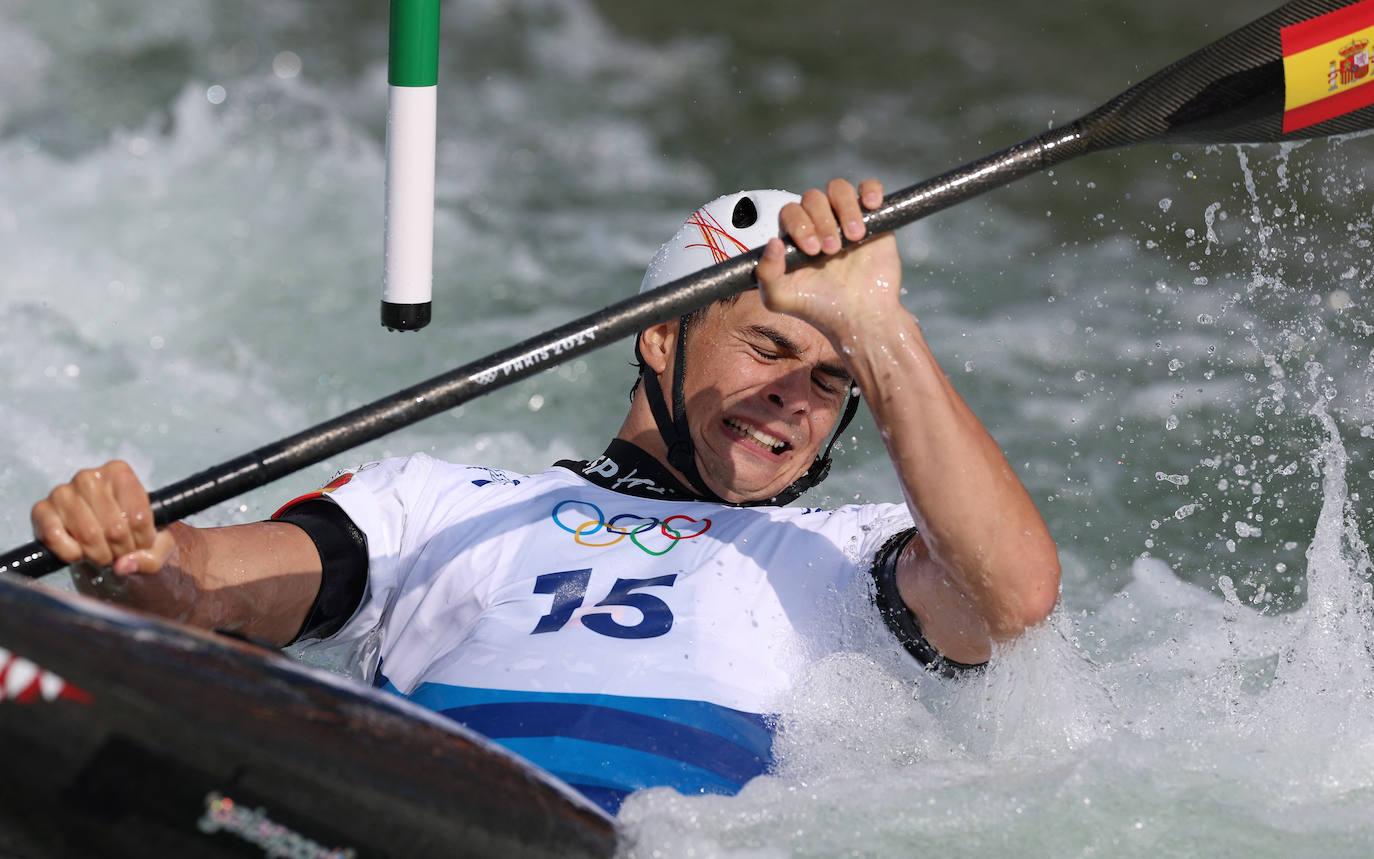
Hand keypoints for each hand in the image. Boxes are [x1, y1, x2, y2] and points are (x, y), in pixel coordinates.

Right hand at [31, 460, 176, 578]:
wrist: (105, 535)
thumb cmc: (134, 533)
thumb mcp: (158, 543)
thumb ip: (152, 556)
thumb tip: (122, 566)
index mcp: (119, 472)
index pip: (138, 517)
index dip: (143, 542)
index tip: (141, 546)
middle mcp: (89, 477)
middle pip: (115, 528)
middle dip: (120, 552)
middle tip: (119, 555)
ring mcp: (62, 492)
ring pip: (88, 535)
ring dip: (98, 556)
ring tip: (102, 555)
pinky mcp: (41, 510)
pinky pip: (56, 538)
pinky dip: (71, 554)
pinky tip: (79, 552)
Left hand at [755, 178, 902, 343]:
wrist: (861, 318)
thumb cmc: (819, 308)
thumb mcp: (780, 298)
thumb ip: (765, 273)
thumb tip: (773, 241)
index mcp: (795, 237)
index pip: (790, 212)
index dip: (798, 224)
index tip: (811, 250)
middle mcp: (819, 223)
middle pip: (813, 198)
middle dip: (821, 221)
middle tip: (832, 250)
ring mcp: (846, 219)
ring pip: (839, 188)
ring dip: (845, 208)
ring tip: (853, 237)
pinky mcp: (874, 218)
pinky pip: (870, 187)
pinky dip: (870, 190)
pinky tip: (871, 206)